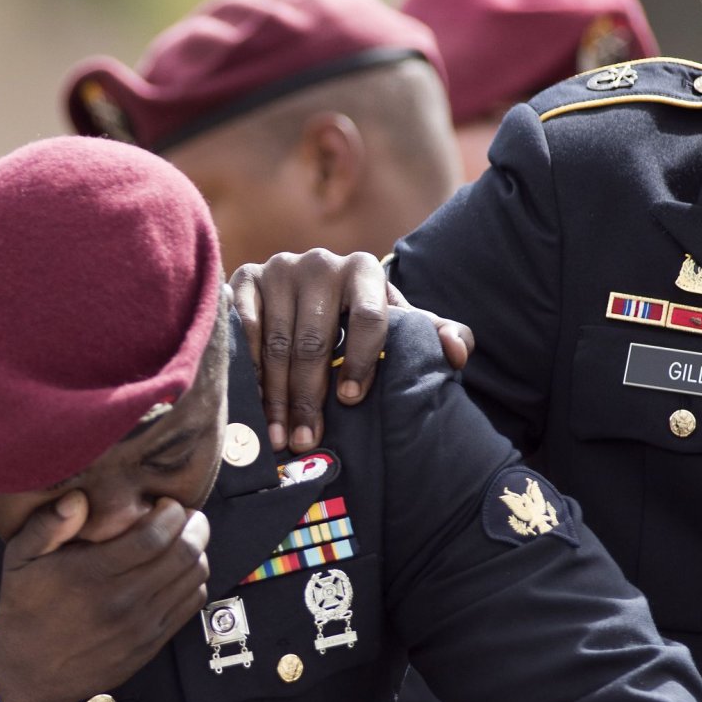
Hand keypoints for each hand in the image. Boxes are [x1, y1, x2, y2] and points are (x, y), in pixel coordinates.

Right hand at [0, 493, 210, 701]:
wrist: (27, 672)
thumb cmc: (25, 609)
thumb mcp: (20, 559)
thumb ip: (48, 524)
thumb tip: (78, 498)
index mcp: (92, 575)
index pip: (153, 537)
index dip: (170, 514)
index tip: (166, 503)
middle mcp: (122, 601)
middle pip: (183, 554)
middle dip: (194, 526)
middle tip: (187, 515)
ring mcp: (141, 626)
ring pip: (193, 579)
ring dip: (197, 552)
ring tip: (185, 539)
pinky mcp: (150, 644)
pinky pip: (190, 605)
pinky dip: (194, 581)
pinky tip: (179, 571)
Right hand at [228, 251, 473, 452]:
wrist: (304, 291)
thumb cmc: (359, 321)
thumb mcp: (400, 326)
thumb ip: (436, 336)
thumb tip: (457, 353)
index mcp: (363, 270)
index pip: (367, 317)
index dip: (360, 362)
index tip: (351, 400)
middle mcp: (320, 262)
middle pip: (315, 339)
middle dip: (310, 396)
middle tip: (307, 439)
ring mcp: (279, 268)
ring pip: (278, 343)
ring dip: (277, 397)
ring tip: (281, 436)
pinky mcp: (244, 279)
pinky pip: (244, 332)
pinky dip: (249, 372)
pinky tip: (253, 404)